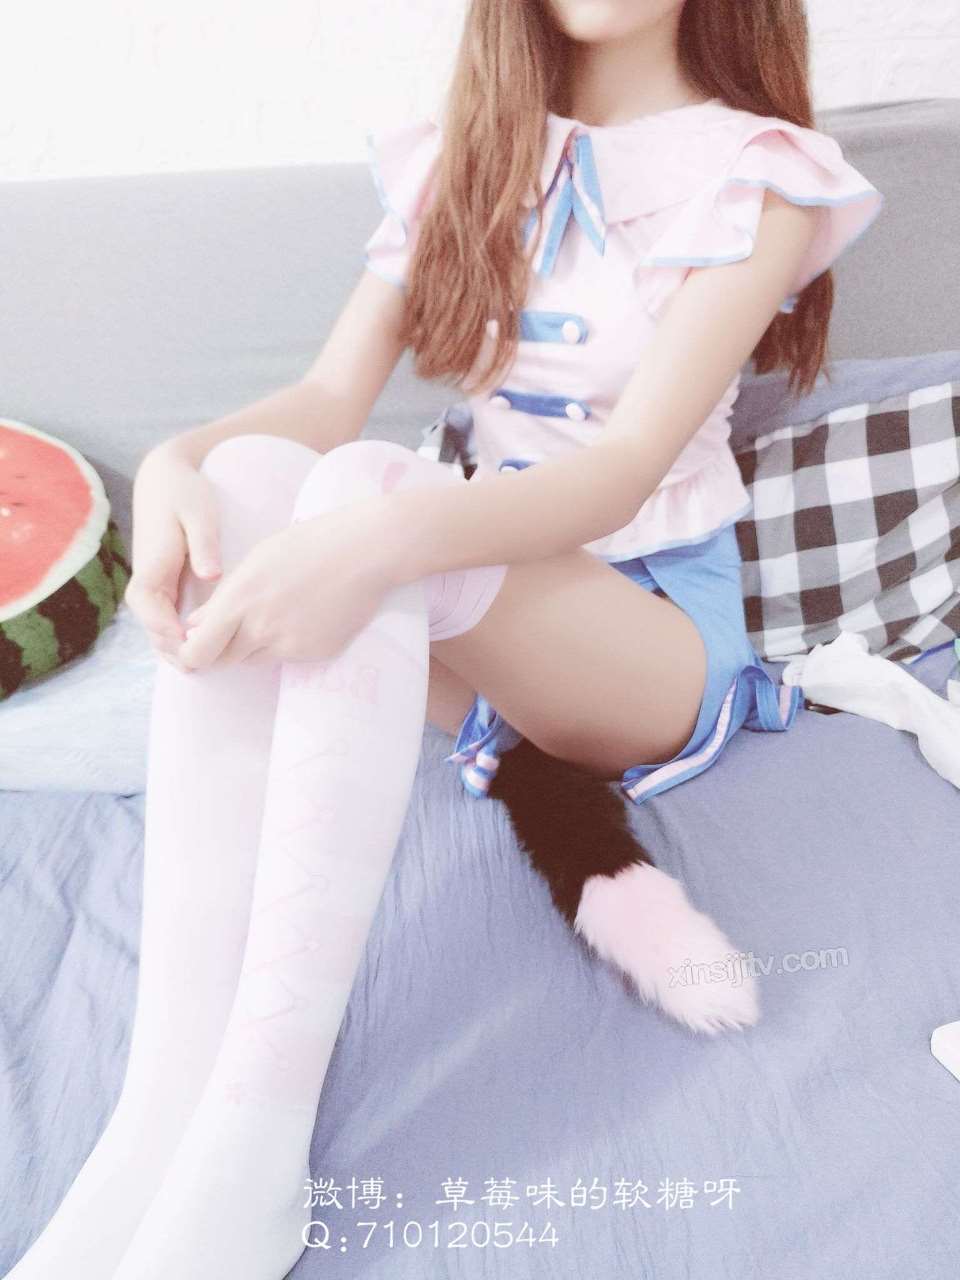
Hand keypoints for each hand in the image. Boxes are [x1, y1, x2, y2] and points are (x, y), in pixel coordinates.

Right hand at [126, 444, 222, 667]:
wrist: (165, 478)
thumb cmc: (185, 493)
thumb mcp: (199, 513)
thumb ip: (204, 543)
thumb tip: (211, 574)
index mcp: (151, 563)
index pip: (147, 606)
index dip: (165, 630)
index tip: (188, 646)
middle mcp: (146, 578)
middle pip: (151, 625)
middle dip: (172, 649)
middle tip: (201, 667)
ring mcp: (153, 584)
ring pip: (158, 626)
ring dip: (174, 648)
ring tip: (202, 667)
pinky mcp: (163, 586)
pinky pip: (167, 618)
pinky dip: (178, 637)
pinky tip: (202, 648)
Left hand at [174, 498, 396, 669]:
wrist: (364, 552)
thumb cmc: (308, 545)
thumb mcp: (256, 561)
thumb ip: (223, 598)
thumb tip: (196, 625)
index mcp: (240, 600)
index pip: (197, 651)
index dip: (190, 654)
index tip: (194, 647)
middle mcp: (261, 628)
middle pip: (223, 661)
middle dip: (220, 651)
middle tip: (229, 633)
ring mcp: (290, 644)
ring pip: (255, 660)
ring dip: (253, 645)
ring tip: (276, 610)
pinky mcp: (315, 653)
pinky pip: (288, 658)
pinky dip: (288, 643)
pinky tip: (305, 614)